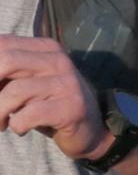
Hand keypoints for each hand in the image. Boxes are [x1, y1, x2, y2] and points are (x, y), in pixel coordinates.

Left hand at [0, 35, 109, 159]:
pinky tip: (20, 128)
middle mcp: (58, 60)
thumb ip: (3, 73)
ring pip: (15, 91)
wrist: (90, 130)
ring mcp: (67, 83)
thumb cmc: (47, 104)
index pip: (2, 44)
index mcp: (45, 48)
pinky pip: (30, 114)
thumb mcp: (24, 81)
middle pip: (6, 61)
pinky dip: (17, 124)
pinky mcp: (72, 107)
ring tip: (0, 124)